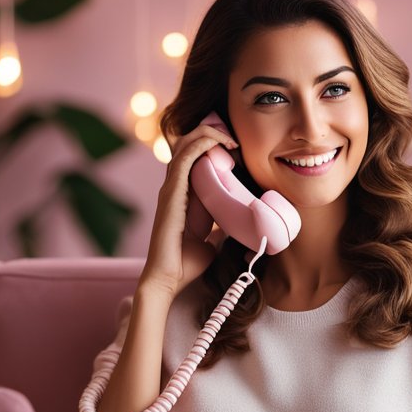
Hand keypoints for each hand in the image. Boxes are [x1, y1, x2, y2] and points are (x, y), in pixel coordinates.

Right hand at [139, 119, 236, 298]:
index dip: (213, 144)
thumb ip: (223, 228)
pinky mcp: (171, 192)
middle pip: (187, 143)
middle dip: (211, 132)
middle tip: (235, 137)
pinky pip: (184, 157)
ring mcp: (170, 188)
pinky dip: (201, 143)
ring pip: (184, 143)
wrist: (170, 279)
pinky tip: (219, 142)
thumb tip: (241, 226)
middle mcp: (174, 186)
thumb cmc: (187, 263)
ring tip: (230, 137)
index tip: (237, 148)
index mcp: (184, 194)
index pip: (194, 157)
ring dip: (208, 133)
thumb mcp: (214, 240)